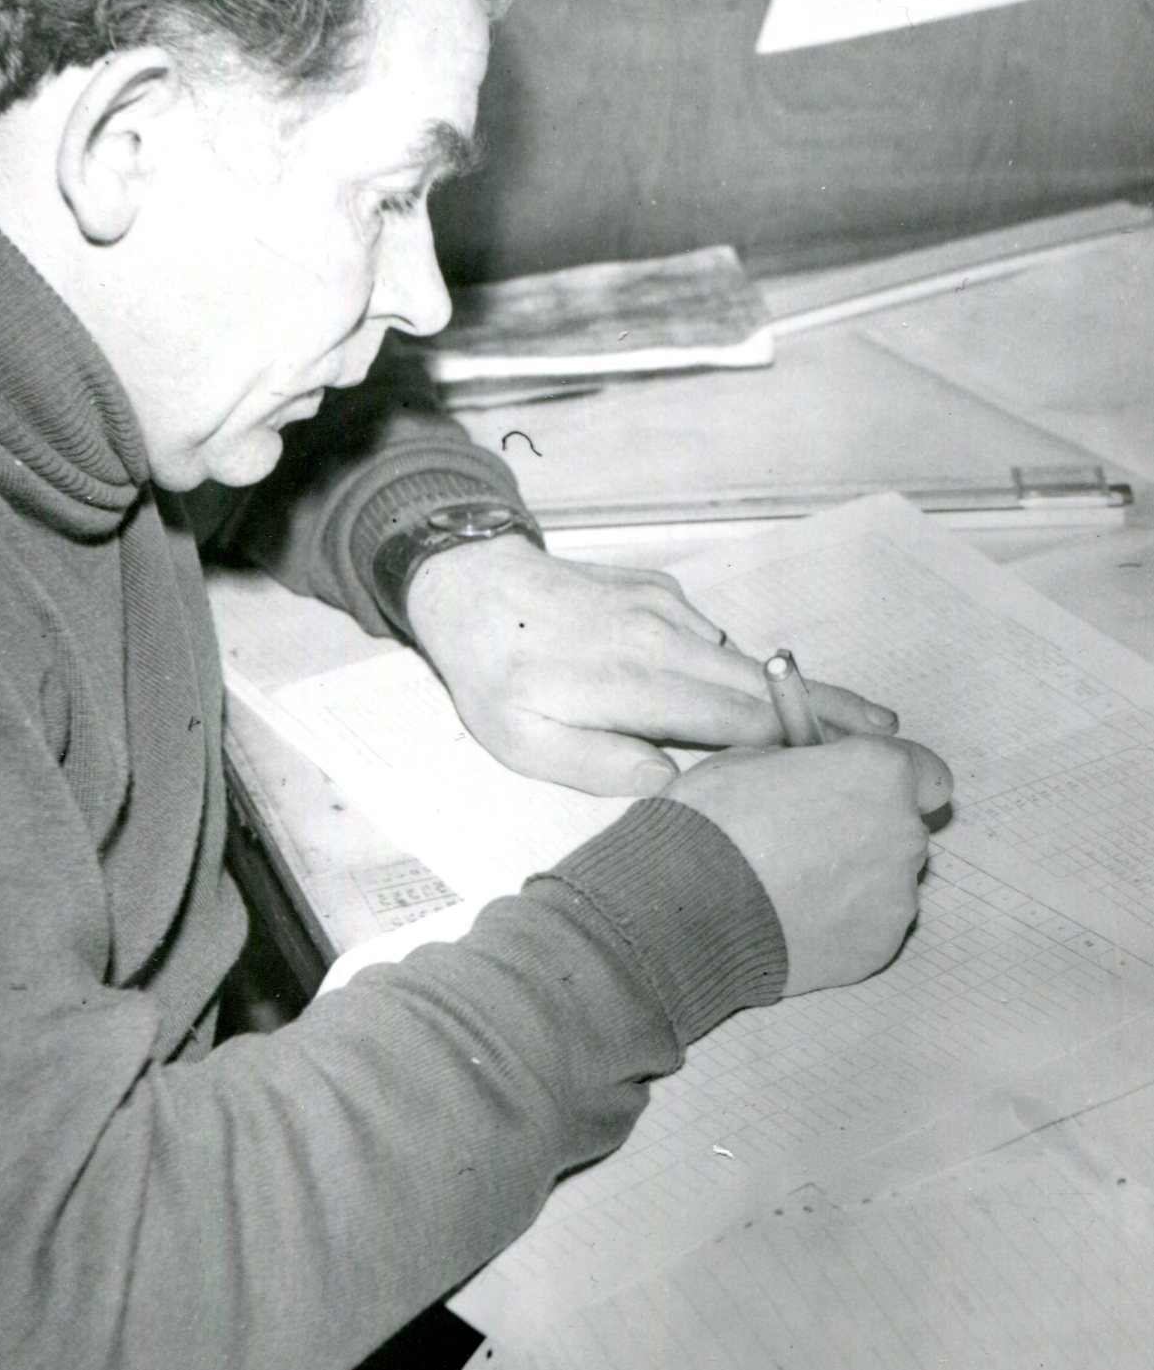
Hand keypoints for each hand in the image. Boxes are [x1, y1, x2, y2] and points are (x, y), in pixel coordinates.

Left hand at [404, 539, 900, 795]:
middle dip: (833, 711)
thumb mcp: (524, 740)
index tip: (853, 764)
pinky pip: (716, 639)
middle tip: (896, 737)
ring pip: (749, 659)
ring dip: (803, 691)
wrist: (472, 584)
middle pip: (764, 684)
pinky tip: (771, 694)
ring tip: (861, 721)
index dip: (798, 744)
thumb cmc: (495, 674)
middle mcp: (663, 639)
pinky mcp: (663, 594)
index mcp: (633, 681)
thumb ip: (601, 765)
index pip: (735, 719)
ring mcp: (668, 611)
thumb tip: (675, 784)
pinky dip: (749, 668)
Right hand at [664, 736, 953, 995]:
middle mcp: (903, 831)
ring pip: (889, 876)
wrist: (686, 911)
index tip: (861, 786)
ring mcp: (897, 895)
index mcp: (879, 772)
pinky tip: (795, 915)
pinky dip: (844, 918)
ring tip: (793, 883)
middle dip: (869, 826)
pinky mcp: (880, 946)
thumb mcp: (751, 757)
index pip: (925, 771)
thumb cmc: (713, 824)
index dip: (891, 778)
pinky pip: (872, 922)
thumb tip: (817, 767)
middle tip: (812, 835)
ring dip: (855, 874)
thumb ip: (808, 762)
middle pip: (905, 824)